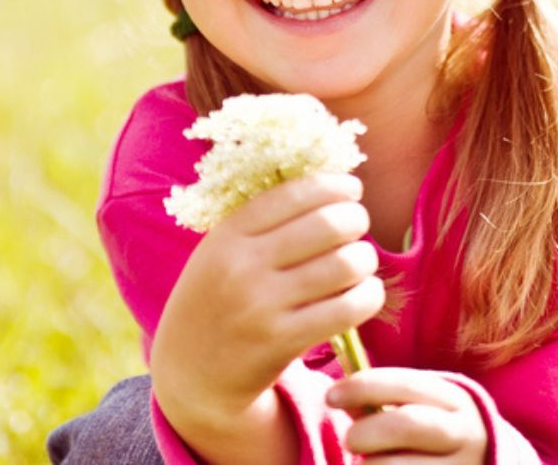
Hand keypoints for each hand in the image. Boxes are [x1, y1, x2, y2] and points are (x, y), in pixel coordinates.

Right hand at [151, 173, 383, 422]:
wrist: (189, 372)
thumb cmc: (216, 301)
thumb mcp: (221, 252)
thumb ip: (263, 222)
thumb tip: (328, 185)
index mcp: (229, 234)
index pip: (296, 193)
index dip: (335, 185)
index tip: (352, 189)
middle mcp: (243, 265)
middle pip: (329, 225)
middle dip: (356, 220)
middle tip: (358, 227)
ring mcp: (261, 305)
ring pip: (344, 265)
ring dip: (366, 259)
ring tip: (361, 262)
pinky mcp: (282, 341)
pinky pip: (346, 309)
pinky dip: (368, 296)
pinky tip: (364, 293)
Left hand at [328, 368, 487, 463]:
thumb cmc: (434, 435)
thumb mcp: (420, 409)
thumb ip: (383, 402)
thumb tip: (341, 398)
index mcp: (455, 400)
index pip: (405, 384)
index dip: (363, 386)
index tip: (331, 395)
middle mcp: (465, 433)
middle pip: (406, 425)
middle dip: (367, 431)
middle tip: (348, 440)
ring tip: (368, 464)